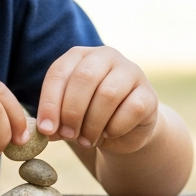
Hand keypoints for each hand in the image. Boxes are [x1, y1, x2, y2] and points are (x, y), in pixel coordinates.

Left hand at [35, 46, 157, 154]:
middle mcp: (106, 56)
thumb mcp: (68, 115)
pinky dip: (115, 128)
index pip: (59, 72)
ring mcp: (131, 72)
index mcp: (80, 56)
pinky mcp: (149, 93)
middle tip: (68, 135)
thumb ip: (55, 119)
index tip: (46, 130)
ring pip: (107, 94)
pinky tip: (109, 134)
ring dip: (92, 124)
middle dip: (72, 112)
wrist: (126, 129)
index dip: (50, 102)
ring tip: (87, 140)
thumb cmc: (90, 116)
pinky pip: (131, 109)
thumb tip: (46, 130)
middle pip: (84, 78)